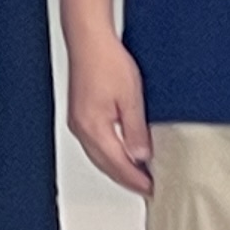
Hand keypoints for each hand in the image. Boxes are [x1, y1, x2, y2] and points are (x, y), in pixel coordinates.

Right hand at [64, 29, 154, 196]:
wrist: (89, 40)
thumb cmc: (107, 61)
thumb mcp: (131, 98)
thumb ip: (136, 131)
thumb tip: (141, 156)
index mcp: (94, 128)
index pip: (118, 165)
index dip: (136, 180)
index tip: (151, 189)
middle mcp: (82, 129)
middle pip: (106, 165)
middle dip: (126, 179)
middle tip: (147, 187)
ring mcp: (78, 122)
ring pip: (99, 157)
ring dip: (118, 168)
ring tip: (138, 174)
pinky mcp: (79, 115)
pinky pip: (94, 145)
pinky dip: (109, 154)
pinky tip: (120, 153)